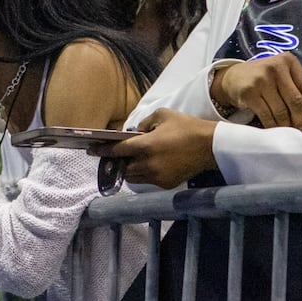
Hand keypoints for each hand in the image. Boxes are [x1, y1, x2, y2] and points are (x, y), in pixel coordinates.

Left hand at [96, 108, 218, 189]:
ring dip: (128, 169)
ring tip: (127, 161)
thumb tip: (133, 132)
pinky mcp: (165, 184)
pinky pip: (146, 181)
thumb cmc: (186, 127)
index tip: (92, 150)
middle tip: (112, 156)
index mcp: (146, 146)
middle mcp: (148, 164)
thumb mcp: (162, 116)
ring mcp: (157, 177)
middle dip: (115, 162)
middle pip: (122, 167)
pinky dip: (142, 174)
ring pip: (133, 177)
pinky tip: (145, 165)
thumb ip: (143, 123)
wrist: (210, 146)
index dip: (102, 151)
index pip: (117, 151)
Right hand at [211, 55, 301, 130]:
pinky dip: (273, 126)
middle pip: (295, 100)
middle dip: (301, 120)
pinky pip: (266, 115)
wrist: (232, 77)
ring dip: (287, 126)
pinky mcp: (249, 92)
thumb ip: (296, 89)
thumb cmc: (263, 79)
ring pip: (281, 110)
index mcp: (288, 61)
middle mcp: (275, 67)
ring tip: (290, 134)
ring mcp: (261, 79)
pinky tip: (276, 131)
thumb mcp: (281, 75)